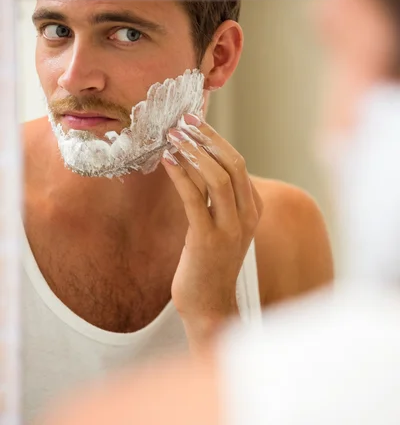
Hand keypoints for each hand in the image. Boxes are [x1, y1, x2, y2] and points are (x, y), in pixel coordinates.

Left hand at [161, 114, 262, 351]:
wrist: (209, 305)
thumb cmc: (210, 262)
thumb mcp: (220, 225)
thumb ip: (215, 197)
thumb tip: (195, 163)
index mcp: (253, 208)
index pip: (237, 163)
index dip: (214, 139)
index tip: (192, 122)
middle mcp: (247, 216)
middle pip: (233, 163)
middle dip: (207, 137)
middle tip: (183, 120)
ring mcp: (230, 229)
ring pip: (217, 177)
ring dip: (192, 151)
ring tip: (171, 135)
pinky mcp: (207, 240)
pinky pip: (195, 198)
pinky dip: (180, 175)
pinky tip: (166, 161)